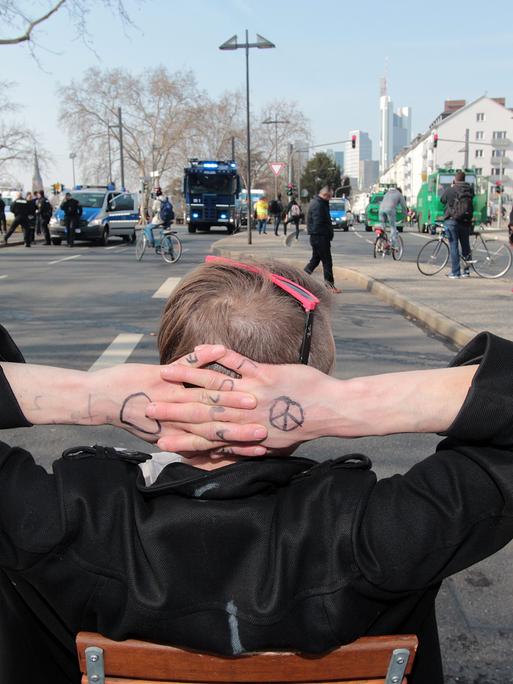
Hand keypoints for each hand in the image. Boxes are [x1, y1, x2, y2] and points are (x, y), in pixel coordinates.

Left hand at [91, 346, 266, 454]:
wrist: (98, 400)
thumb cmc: (128, 417)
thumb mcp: (155, 434)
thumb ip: (180, 441)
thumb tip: (199, 453)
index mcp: (174, 431)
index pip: (212, 440)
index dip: (238, 443)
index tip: (261, 445)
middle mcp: (174, 414)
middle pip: (214, 419)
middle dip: (242, 423)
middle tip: (266, 424)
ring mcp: (169, 392)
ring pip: (205, 394)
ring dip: (231, 392)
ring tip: (254, 392)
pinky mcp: (161, 373)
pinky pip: (186, 363)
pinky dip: (204, 356)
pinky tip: (221, 350)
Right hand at [147, 347, 340, 452]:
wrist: (331, 411)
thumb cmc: (304, 428)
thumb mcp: (276, 444)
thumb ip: (252, 446)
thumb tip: (236, 452)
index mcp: (245, 434)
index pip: (205, 439)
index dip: (180, 440)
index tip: (157, 440)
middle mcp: (245, 417)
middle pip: (201, 412)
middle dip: (172, 410)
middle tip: (147, 408)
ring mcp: (253, 393)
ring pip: (213, 386)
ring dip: (187, 379)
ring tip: (164, 374)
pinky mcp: (264, 374)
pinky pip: (236, 363)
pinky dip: (217, 356)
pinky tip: (201, 348)